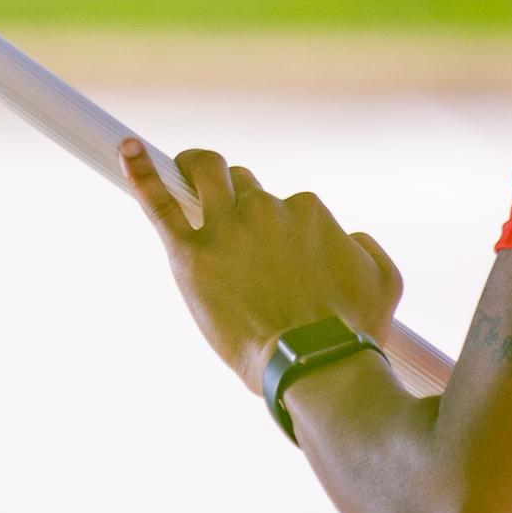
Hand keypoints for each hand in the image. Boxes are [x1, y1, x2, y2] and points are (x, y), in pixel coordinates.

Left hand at [123, 139, 404, 385]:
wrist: (313, 362)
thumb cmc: (351, 331)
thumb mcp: (384, 283)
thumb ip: (370, 249)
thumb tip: (352, 236)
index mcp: (308, 212)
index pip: (286, 204)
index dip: (278, 228)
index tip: (276, 258)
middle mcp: (266, 208)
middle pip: (242, 182)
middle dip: (236, 196)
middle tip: (231, 227)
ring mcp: (226, 227)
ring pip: (204, 174)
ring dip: (194, 171)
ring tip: (185, 177)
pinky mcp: (190, 253)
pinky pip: (159, 202)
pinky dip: (141, 172)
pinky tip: (127, 150)